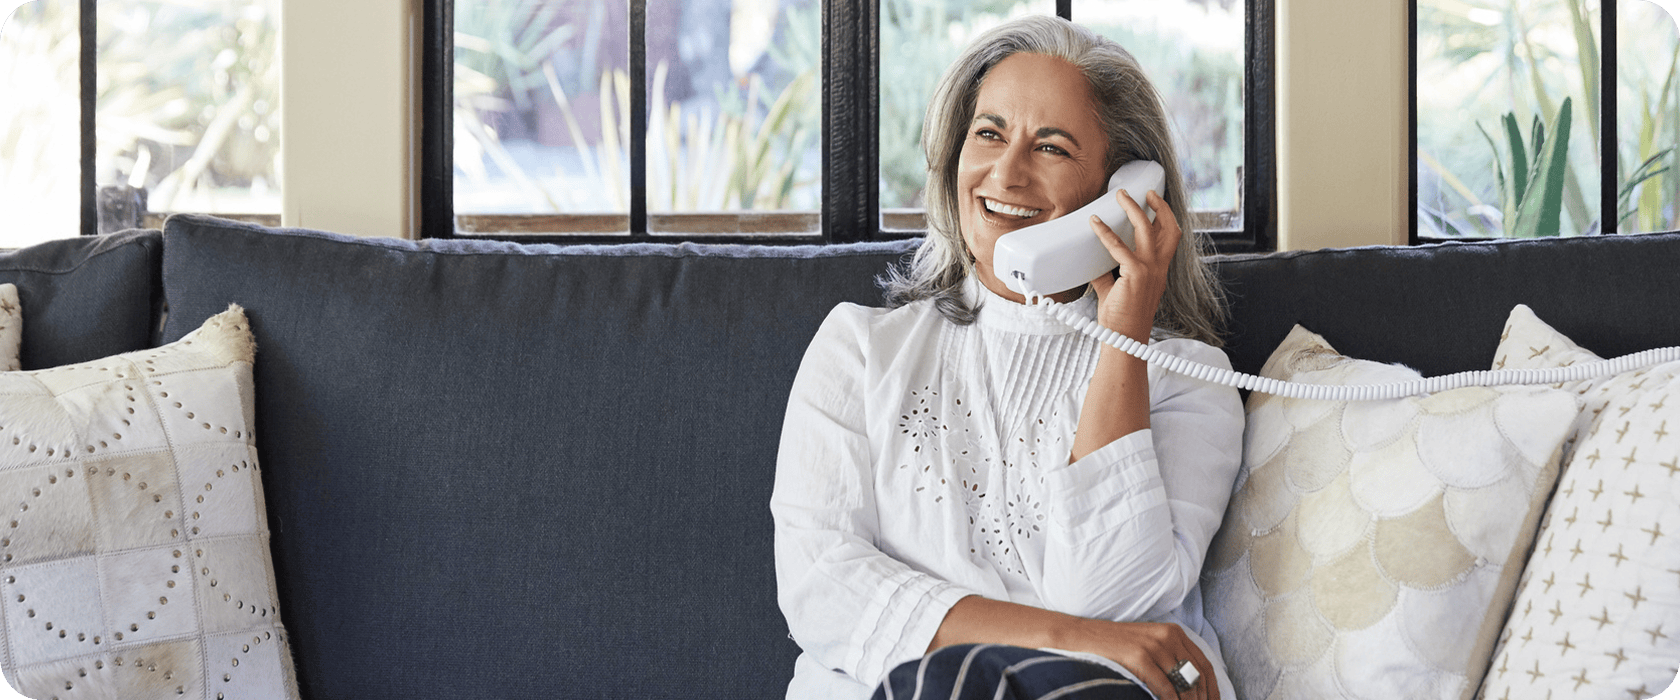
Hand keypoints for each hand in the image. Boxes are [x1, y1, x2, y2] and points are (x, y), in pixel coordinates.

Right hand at [1066, 618, 1218, 699]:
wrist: (1084, 637)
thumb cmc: (1116, 646)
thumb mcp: (1149, 645)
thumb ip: (1171, 658)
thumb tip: (1191, 687)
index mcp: (1173, 632)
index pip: (1204, 664)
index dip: (1213, 689)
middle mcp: (1168, 636)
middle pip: (1199, 674)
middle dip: (1203, 698)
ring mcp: (1154, 645)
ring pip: (1184, 683)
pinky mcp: (1140, 656)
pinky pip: (1165, 687)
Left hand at [1086, 189, 1181, 342]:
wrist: (1124, 339)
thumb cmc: (1121, 318)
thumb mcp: (1114, 289)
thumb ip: (1105, 272)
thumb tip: (1089, 260)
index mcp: (1158, 271)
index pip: (1170, 238)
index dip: (1166, 217)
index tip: (1155, 202)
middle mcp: (1158, 268)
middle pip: (1168, 229)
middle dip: (1159, 206)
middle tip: (1145, 192)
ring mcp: (1150, 271)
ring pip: (1146, 230)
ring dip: (1133, 209)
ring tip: (1120, 196)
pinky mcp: (1135, 275)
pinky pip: (1119, 248)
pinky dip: (1106, 234)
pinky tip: (1095, 224)